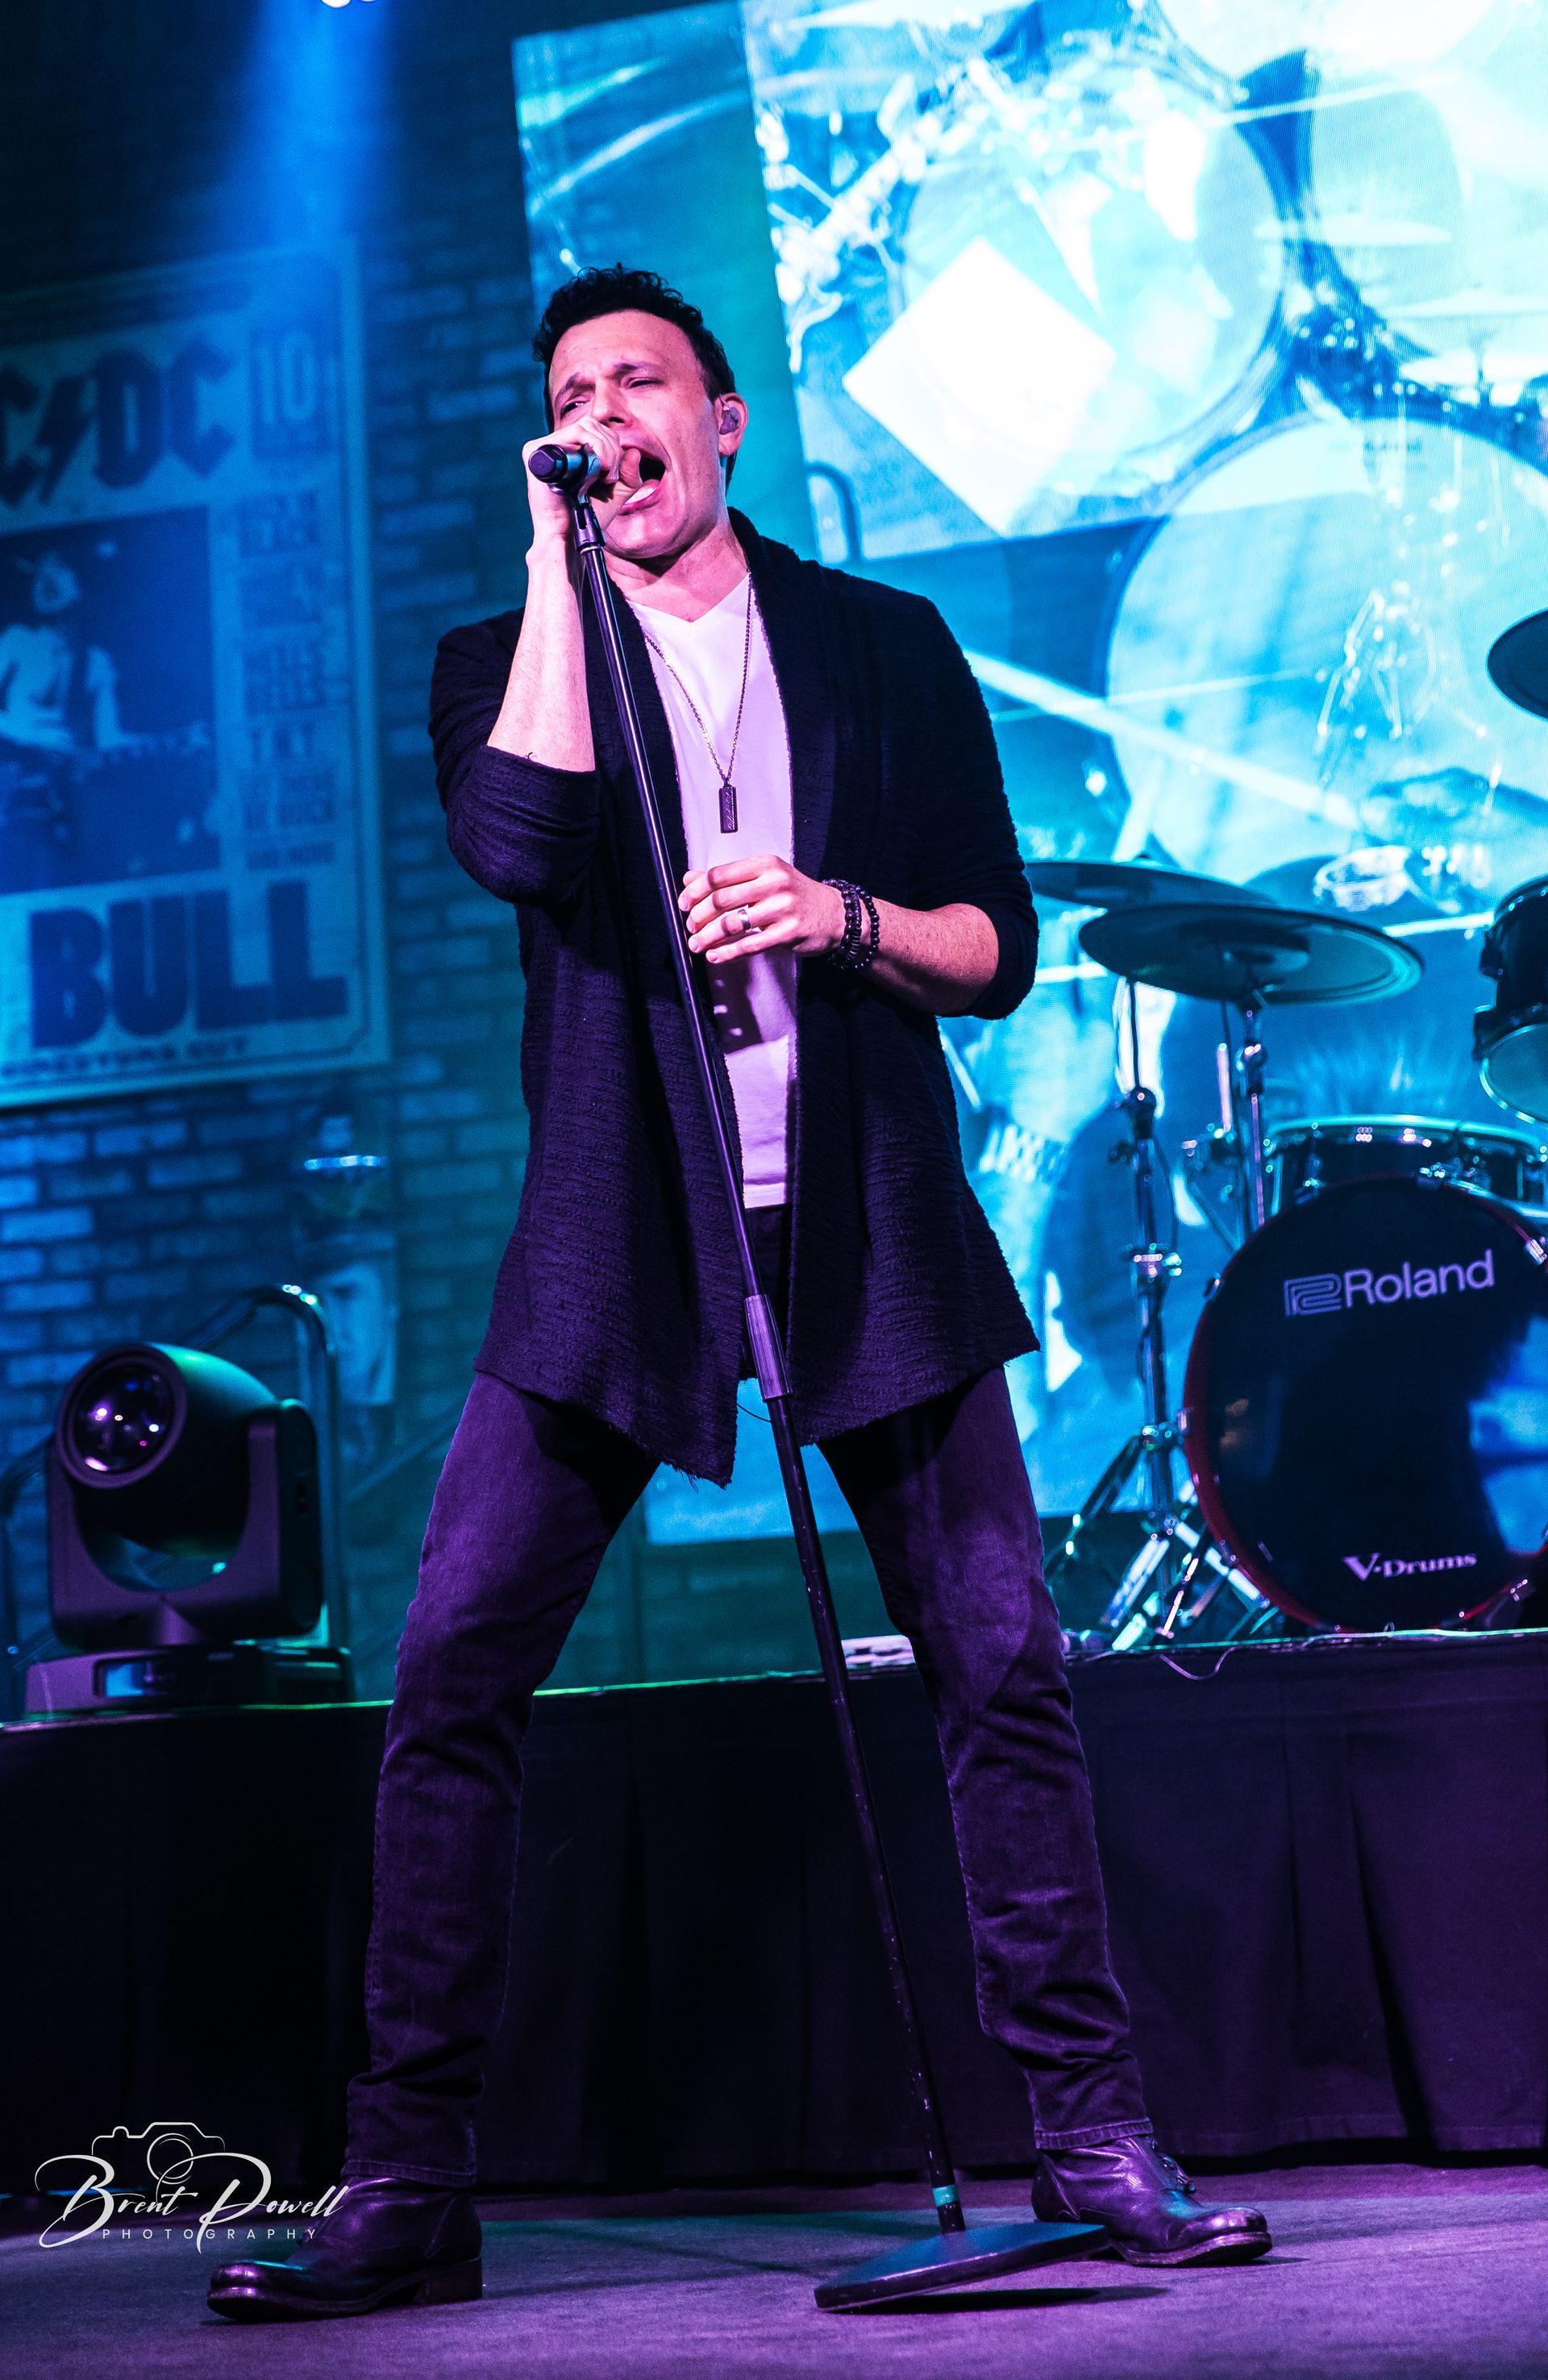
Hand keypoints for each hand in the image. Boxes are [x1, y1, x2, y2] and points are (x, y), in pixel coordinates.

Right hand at [522, 417, 625, 559]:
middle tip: (610, 476)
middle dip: (611, 448)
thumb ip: (629, 474)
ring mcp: (546, 448)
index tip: (613, 475)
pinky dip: (592, 443)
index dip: (612, 448)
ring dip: (604, 447)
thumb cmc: (587, 517)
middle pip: (593, 426)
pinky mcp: (537, 451)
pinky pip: (573, 432)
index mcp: (572, 452)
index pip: (597, 432)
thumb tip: (634, 452)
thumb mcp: (615, 494)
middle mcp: (558, 447)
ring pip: (585, 426)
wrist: (568, 535)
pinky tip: (597, 466)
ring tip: (604, 474)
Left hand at [679, 856, 845, 962]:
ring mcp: (783, 908)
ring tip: (697, 945)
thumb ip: (727, 878)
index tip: (683, 904)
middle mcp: (774, 882)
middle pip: (722, 900)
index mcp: (764, 864)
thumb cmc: (795, 895)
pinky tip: (716, 956)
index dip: (695, 891)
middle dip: (699, 917)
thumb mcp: (764, 877)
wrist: (835, 913)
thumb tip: (689, 878)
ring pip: (733, 924)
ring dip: (709, 937)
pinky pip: (750, 944)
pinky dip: (728, 953)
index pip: (719, 875)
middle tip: (690, 928)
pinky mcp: (789, 932)